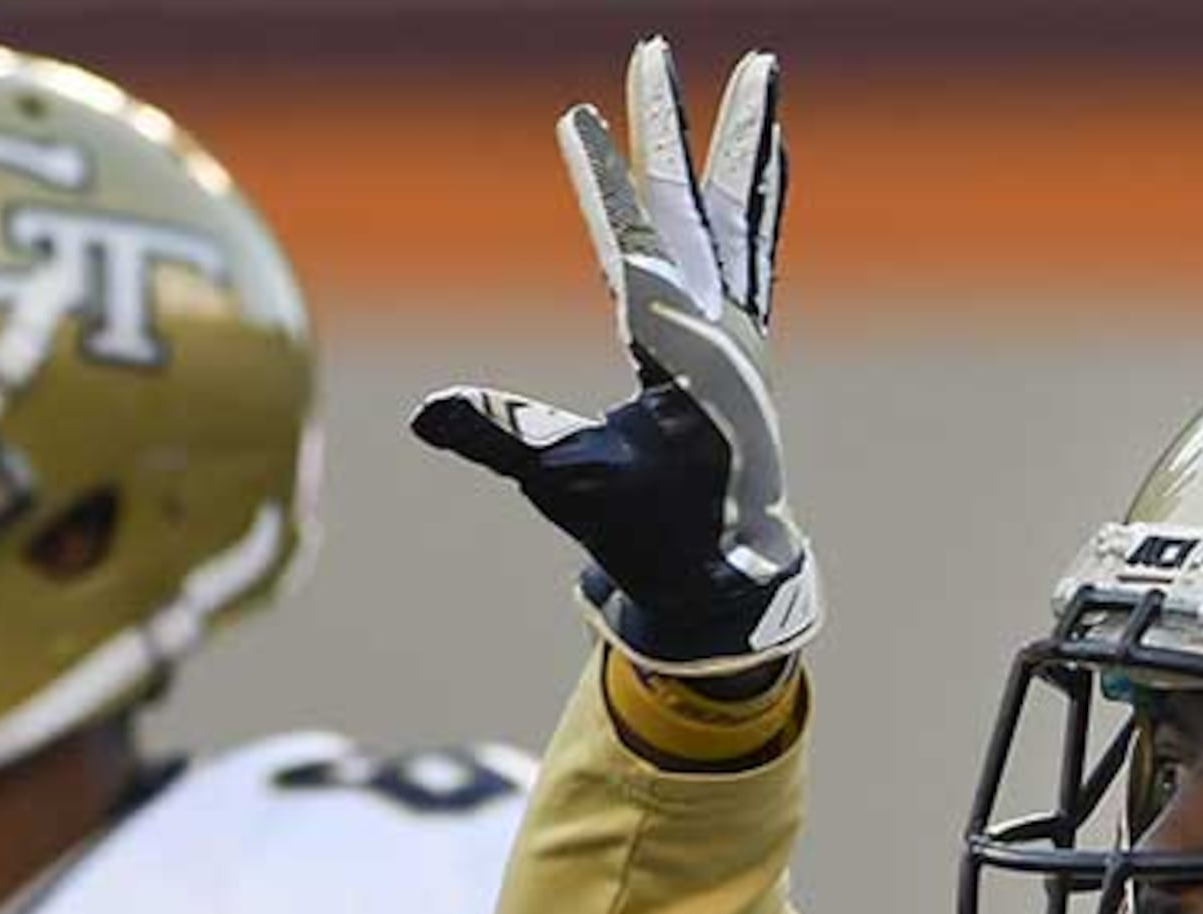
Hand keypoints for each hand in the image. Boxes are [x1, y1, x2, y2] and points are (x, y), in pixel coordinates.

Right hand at [410, 39, 816, 677]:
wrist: (721, 571)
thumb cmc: (645, 530)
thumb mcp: (567, 484)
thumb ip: (501, 437)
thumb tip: (429, 411)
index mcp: (681, 356)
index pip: (634, 247)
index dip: (604, 180)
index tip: (579, 119)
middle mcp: (722, 329)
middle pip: (692, 206)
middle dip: (672, 126)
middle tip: (658, 50)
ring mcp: (742, 329)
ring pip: (740, 213)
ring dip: (744, 141)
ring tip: (764, 70)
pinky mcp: (747, 337)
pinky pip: (757, 246)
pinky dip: (761, 194)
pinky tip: (772, 151)